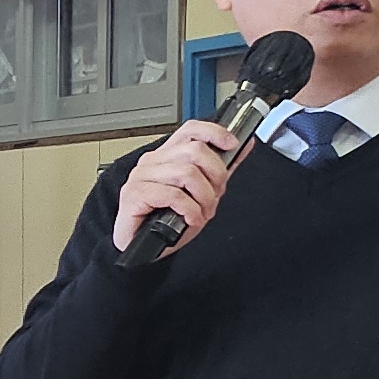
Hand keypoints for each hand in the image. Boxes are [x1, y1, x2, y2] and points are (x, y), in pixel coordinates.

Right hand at [112, 122, 243, 256]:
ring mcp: (141, 177)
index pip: (191, 130)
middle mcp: (152, 162)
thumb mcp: (200, 193)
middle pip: (195, 151)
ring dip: (204, 198)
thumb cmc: (166, 221)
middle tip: (214, 196)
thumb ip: (219, 169)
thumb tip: (243, 146)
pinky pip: (174, 195)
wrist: (142, 248)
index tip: (232, 145)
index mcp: (167, 156)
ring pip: (187, 173)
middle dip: (216, 176)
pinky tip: (190, 219)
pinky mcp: (135, 194)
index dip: (214, 133)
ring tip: (202, 212)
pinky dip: (190, 211)